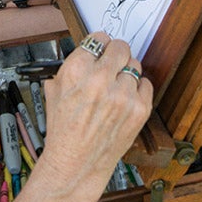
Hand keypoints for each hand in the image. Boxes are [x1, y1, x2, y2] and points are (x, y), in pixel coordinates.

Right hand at [39, 34, 151, 186]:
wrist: (76, 163)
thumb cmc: (64, 130)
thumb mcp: (54, 91)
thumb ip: (71, 68)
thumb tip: (89, 52)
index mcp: (76, 71)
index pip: (99, 39)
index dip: (99, 45)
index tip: (101, 51)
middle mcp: (100, 80)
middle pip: (121, 47)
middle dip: (116, 54)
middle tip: (112, 64)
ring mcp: (122, 95)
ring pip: (135, 65)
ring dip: (126, 73)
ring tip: (116, 87)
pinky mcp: (139, 109)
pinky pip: (146, 84)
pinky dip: (137, 89)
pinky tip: (125, 99)